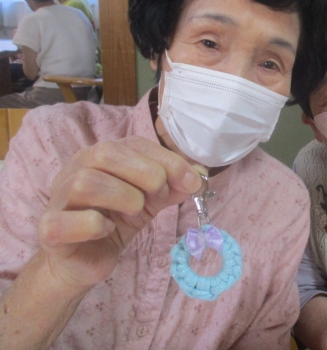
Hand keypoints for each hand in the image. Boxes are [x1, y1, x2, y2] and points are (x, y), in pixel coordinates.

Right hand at [38, 136, 204, 289]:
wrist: (83, 260)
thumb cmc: (115, 221)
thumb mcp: (149, 199)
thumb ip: (171, 185)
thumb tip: (198, 176)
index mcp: (100, 156)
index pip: (134, 143)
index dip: (167, 159)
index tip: (191, 181)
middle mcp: (75, 169)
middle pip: (105, 153)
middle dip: (145, 173)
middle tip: (158, 196)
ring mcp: (59, 198)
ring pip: (86, 182)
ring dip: (123, 197)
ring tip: (134, 212)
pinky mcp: (49, 230)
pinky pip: (66, 221)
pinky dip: (93, 225)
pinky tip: (107, 230)